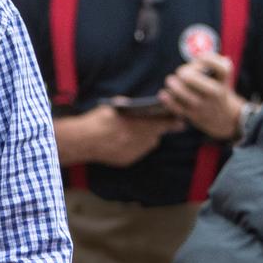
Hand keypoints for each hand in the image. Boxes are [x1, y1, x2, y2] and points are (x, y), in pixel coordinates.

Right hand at [57, 103, 182, 167]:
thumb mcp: (113, 108)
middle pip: (156, 135)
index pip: (164, 124)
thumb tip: (133, 103)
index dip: (173, 122)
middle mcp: (141, 140)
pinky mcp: (128, 160)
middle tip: (152, 124)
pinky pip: (136, 152)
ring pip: (147, 144)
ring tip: (132, 132)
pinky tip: (122, 141)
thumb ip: (127, 106)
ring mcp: (135, 152)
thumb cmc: (97, 121)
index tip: (179, 121)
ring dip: (145, 138)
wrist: (82, 141)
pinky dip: (133, 147)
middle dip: (156, 129)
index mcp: (140, 125)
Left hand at [158, 54, 242, 139]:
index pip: (223, 68)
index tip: (199, 58)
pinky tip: (163, 94)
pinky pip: (177, 107)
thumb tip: (195, 58)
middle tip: (181, 72)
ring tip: (171, 81)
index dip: (208, 59)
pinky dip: (168, 100)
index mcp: (223, 80)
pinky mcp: (194, 115)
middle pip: (192, 79)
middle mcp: (216, 92)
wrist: (224, 117)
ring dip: (174, 85)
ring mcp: (205, 105)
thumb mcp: (220, 76)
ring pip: (184, 94)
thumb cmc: (216, 88)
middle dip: (183, 73)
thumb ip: (211, 63)